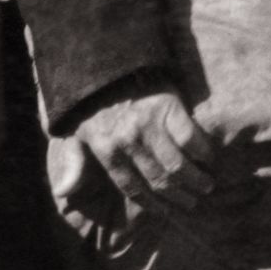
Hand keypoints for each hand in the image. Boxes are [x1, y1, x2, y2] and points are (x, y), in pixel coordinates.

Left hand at [66, 83, 216, 213]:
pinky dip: (202, 152)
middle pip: (159, 180)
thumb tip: (61, 193)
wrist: (105, 59)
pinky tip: (209, 159)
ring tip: (206, 185)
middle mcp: (128, 141)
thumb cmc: (90, 101)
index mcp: (106, 150)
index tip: (169, 211)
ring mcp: (149, 125)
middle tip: (193, 202)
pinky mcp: (168, 107)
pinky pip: (190, 138)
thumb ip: (73, 164)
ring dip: (195, 180)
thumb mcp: (74, 132)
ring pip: (177, 165)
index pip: (132, 188)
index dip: (153, 204)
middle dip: (179, 197)